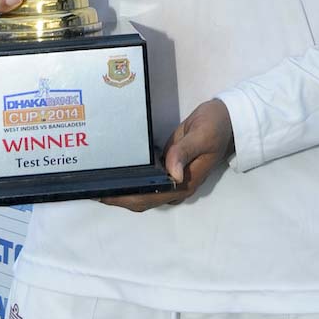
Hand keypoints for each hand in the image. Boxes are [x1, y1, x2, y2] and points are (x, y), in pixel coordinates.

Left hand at [101, 99, 233, 211]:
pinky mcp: (169, 166)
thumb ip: (185, 151)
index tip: (104, 194)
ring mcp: (173, 177)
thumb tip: (171, 173)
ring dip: (123, 190)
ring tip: (98, 181)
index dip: (126, 198)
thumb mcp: (203, 135)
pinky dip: (133, 178)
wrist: (227, 118)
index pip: (149, 198)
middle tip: (92, 188)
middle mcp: (177, 186)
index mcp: (184, 183)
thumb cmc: (216, 126)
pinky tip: (117, 169)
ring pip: (143, 192)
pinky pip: (148, 179)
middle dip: (118, 197)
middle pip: (142, 199)